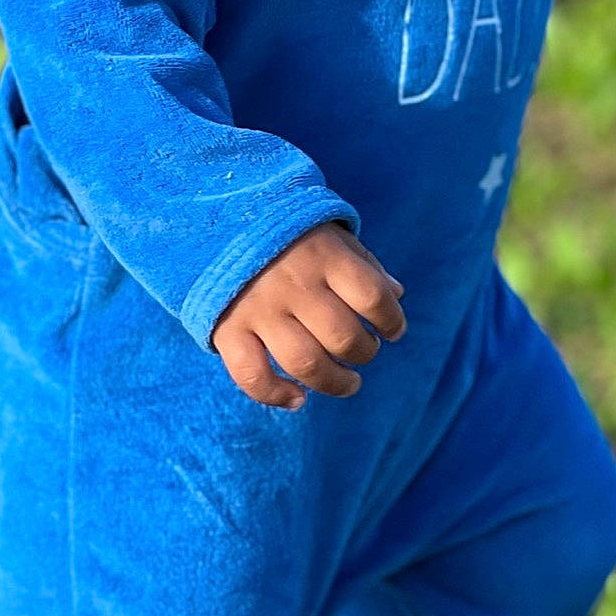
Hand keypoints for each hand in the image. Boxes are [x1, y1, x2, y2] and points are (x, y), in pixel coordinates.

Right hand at [211, 222, 405, 409]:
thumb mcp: (331, 233)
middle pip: (343, 337)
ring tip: (348, 382)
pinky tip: (297, 399)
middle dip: (365, 353)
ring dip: (334, 382)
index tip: (393, 330)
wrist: (218, 216)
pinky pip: (252, 375)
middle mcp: (293, 283)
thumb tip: (396, 296)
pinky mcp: (229, 329)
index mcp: (324, 254)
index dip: (392, 320)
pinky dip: (276, 395)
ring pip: (305, 363)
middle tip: (364, 351)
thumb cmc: (287, 232)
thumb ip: (363, 263)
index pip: (373, 297)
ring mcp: (259, 308)